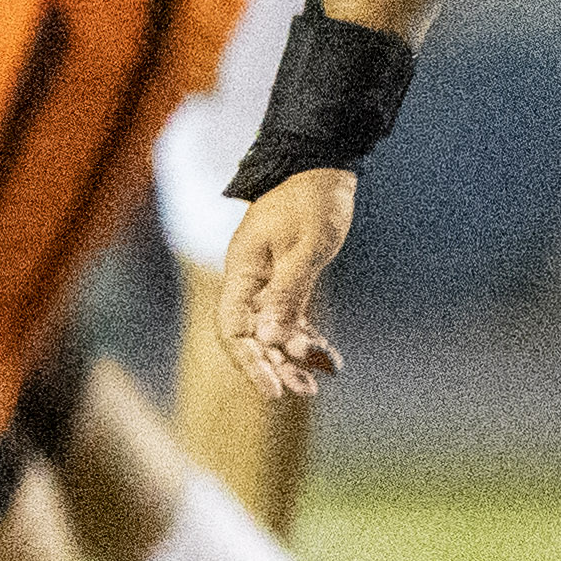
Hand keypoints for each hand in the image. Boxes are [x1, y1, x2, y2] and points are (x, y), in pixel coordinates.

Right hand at [216, 169, 356, 399]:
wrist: (322, 170)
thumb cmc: (312, 202)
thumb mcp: (306, 246)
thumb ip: (287, 293)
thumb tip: (270, 338)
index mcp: (242, 271)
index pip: (233, 327)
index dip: (249, 360)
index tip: (272, 388)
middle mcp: (249, 282)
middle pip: (251, 336)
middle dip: (274, 366)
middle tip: (304, 390)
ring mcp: (267, 284)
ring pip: (272, 332)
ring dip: (293, 358)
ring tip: (319, 381)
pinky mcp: (288, 283)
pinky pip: (291, 320)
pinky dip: (307, 339)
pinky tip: (328, 359)